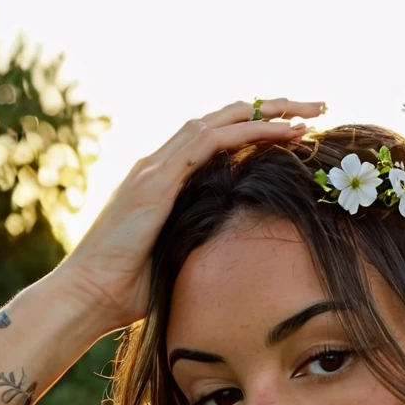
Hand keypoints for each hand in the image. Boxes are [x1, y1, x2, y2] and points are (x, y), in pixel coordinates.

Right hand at [55, 97, 326, 332]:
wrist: (88, 298)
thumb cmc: (128, 293)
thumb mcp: (176, 262)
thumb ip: (200, 247)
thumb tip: (234, 259)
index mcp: (164, 182)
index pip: (216, 141)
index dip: (256, 130)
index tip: (297, 131)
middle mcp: (159, 166)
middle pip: (223, 121)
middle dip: (271, 108)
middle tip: (316, 106)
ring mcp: (155, 169)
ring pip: (220, 123)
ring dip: (268, 112)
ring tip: (310, 111)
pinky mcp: (155, 182)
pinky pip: (209, 144)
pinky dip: (248, 132)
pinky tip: (282, 130)